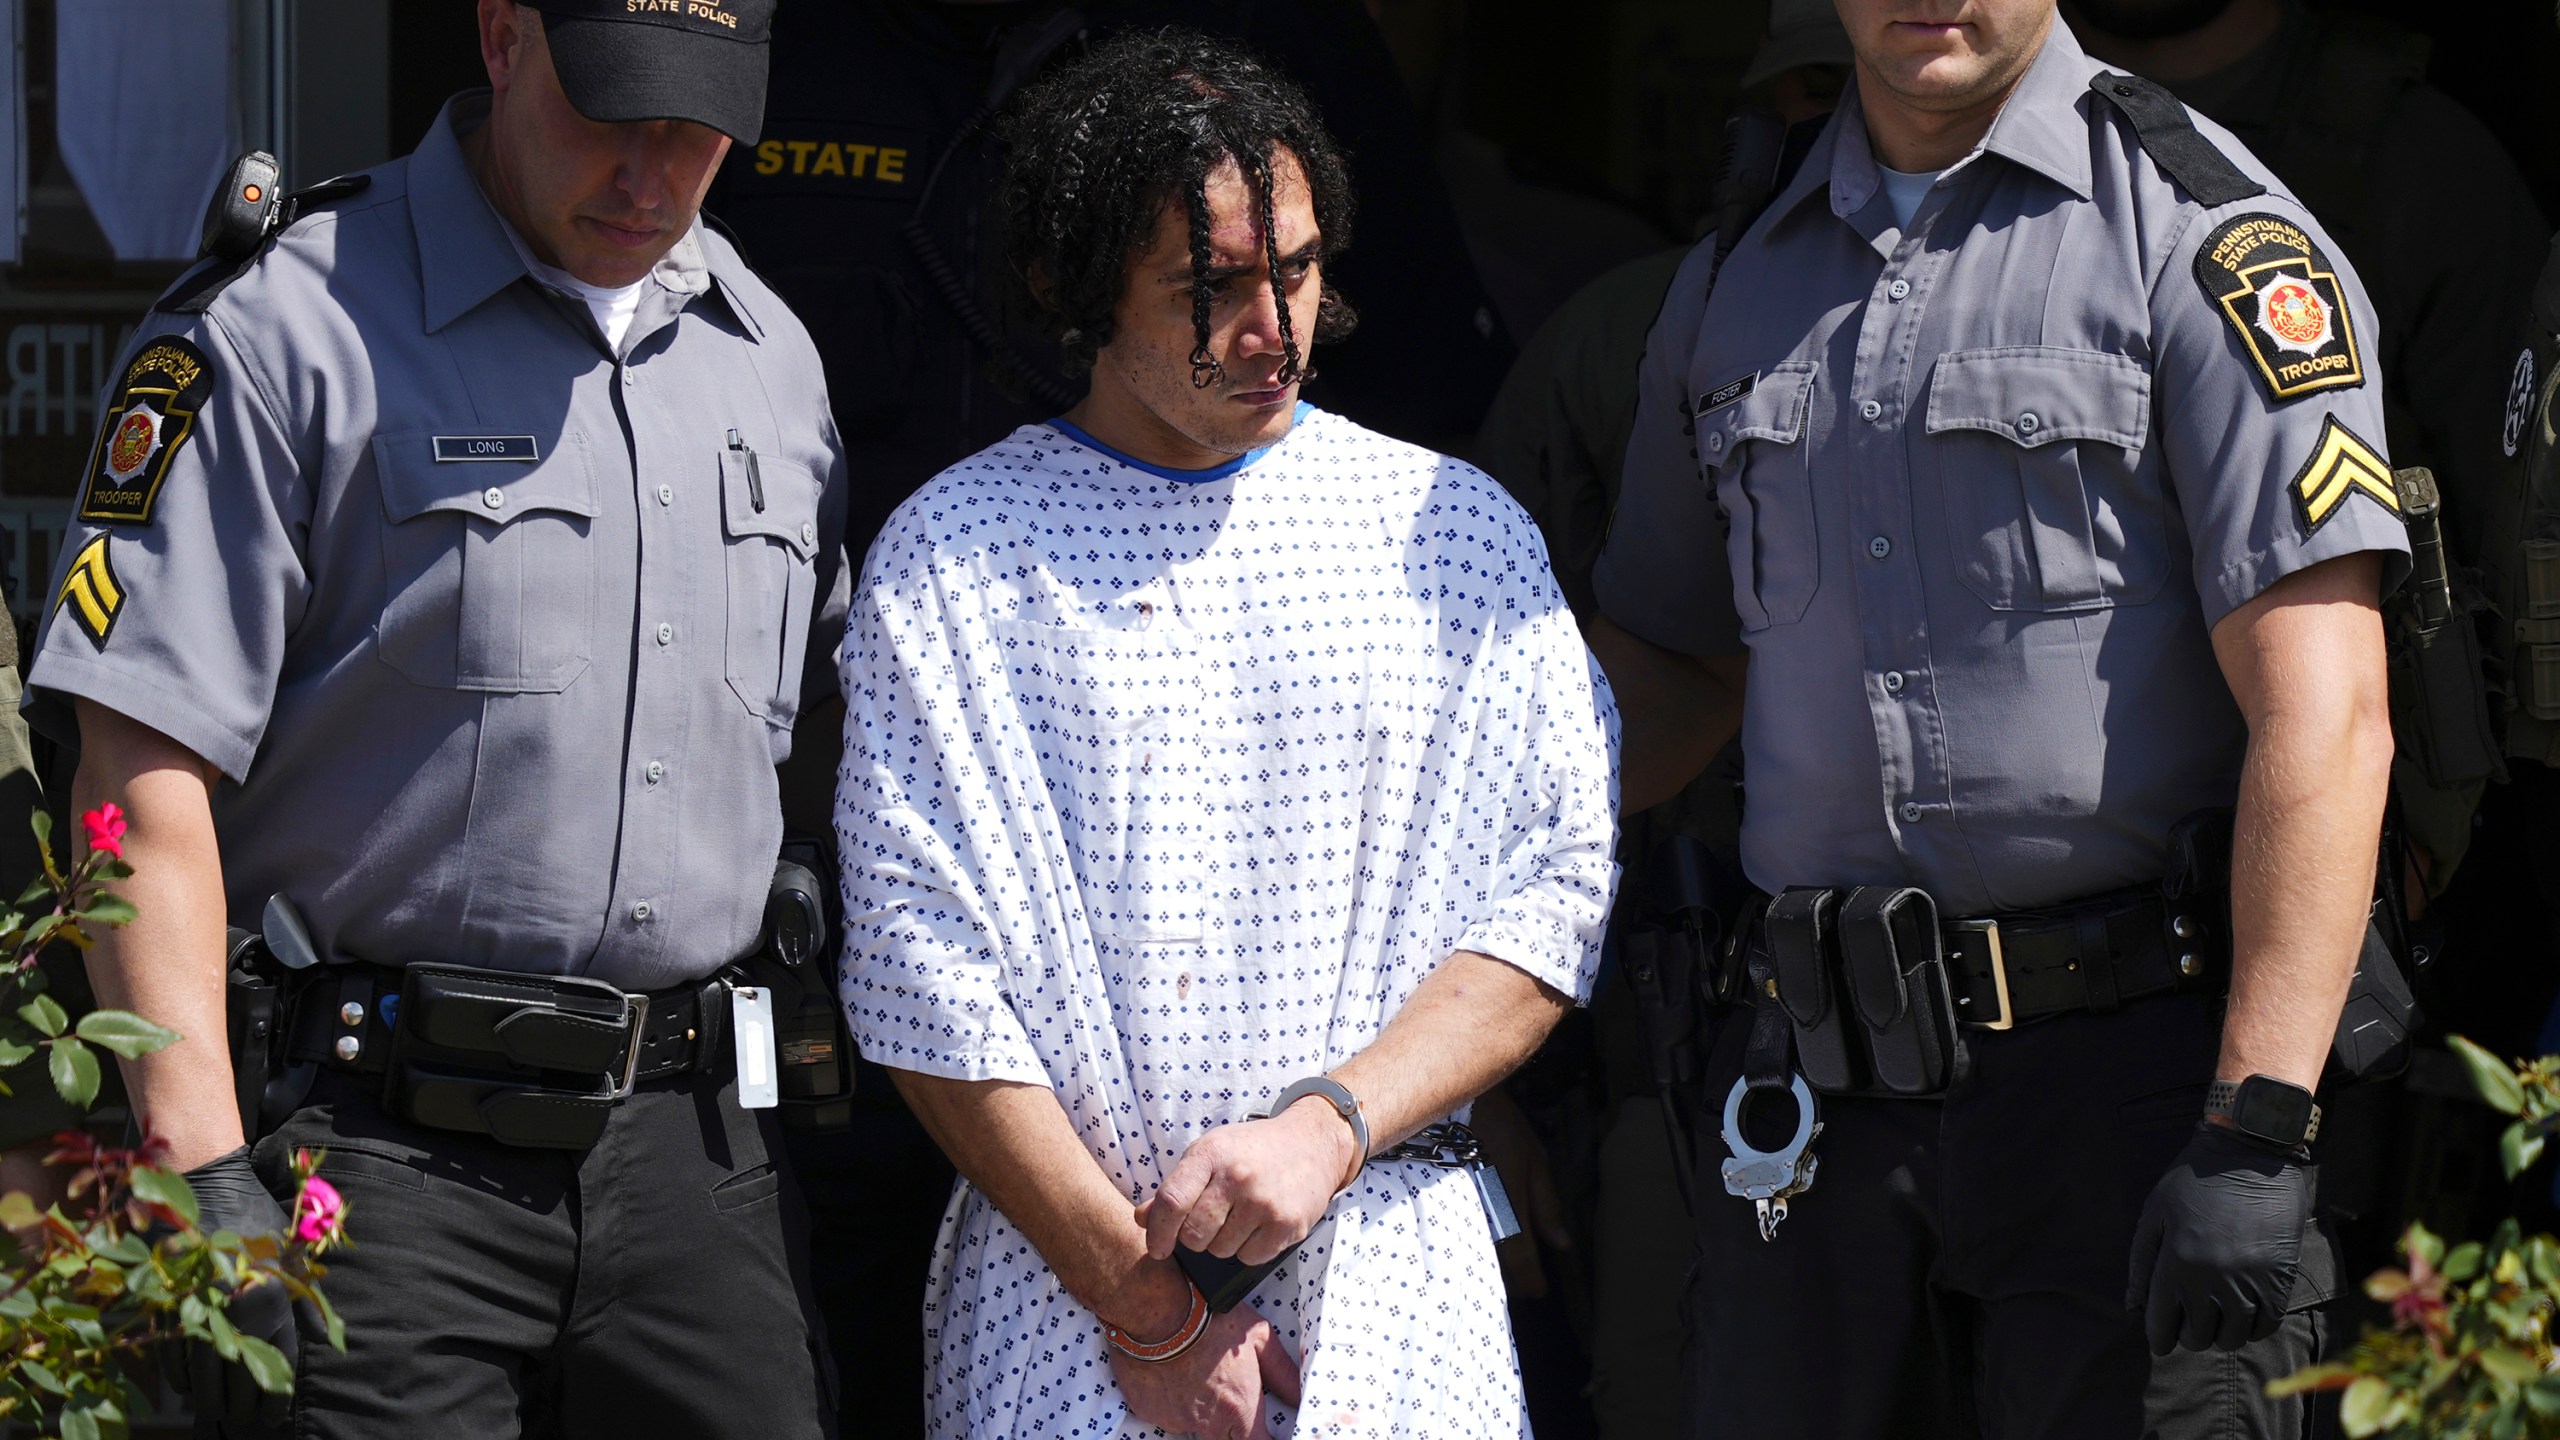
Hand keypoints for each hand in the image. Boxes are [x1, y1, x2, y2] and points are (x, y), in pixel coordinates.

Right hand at [181, 1146, 298, 1430]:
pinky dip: (182, 1380)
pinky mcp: (165, 1309)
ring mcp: (197, 1312)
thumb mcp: (291, 1256)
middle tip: (245, 1420)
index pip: (278, 1367)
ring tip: (220, 1411)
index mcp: (271, 1300)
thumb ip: (309, 1302)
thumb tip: (327, 1341)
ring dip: (212, 1401)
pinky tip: (191, 1386)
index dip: (275, 1400)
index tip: (274, 1416)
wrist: (201, 1188)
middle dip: (244, 1408)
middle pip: (239, 1382)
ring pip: (204, 1380)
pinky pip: (173, 1361)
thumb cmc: (253, 1222)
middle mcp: (236, 1311)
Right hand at [1109, 1303, 1301, 1439]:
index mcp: (1239, 1410)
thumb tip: (1299, 1396)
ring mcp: (1175, 1420)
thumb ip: (1283, 1374)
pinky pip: (1167, 1415)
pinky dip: (1173, 1400)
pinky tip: (1175, 1372)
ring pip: (1195, 1427)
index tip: (1265, 1431)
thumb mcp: (1260, 1338)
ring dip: (1201, 1410)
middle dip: (1233, 1425)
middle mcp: (1207, 1424)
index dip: (1264, 1439)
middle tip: (1229, 1394)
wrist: (1156, 1309)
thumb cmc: (1209, 1318)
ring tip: (1198, 1372)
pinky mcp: (1149, 1412)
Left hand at [1139, 1100, 1357, 1265]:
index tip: (1158, 1248)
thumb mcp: (1211, 1153)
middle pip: (1194, 1235)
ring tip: (1240, 1217)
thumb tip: (1141, 1219)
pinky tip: (1260, 1225)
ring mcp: (1264, 1201)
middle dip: (1195, 1238)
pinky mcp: (1287, 1223)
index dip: (1158, 1232)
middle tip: (1210, 1223)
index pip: (1171, 1201)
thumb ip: (1176, 1187)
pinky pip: (1250, 1257)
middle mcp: (1238, 1176)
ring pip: (1221, 1250)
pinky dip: (1250, 1249)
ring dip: (1224, 1244)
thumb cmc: (1252, 1150)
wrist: (1312, 1143)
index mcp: (1211, 1153)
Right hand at [1468, 1084, 1571, 1297]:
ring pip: (1474, 1253)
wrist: (1450, 1098)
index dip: (1531, 1281)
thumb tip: (1562, 1244)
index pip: (1521, 1261)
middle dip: (1511, 1279)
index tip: (1539, 1292)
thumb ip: (1547, 1205)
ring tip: (1504, 1265)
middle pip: (1495, 1266)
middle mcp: (1481, 1218)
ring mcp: (1456, 1213)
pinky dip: (1470, 1242)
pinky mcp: (1436, 1203)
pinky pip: (1455, 1234)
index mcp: (1509, 1209)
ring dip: (1491, 1263)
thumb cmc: (1499, 1125)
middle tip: (1524, 1284)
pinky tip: (1477, 1241)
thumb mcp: (1534, 1158)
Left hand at [2126, 1122, 2310, 1352]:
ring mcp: (2249, 1283)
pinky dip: (2252, 1328)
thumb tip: (2133, 1305)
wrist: (2252, 1155)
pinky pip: (2266, 1326)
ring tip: (2216, 1319)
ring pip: (2232, 1338)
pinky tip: (2243, 1315)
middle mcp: (2211, 1280)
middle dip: (2188, 1334)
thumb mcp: (2154, 1213)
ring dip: (2221, 1334)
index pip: (2162, 1324)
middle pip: (2197, 1336)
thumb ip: (2140, 1262)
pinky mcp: (2280, 1280)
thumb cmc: (2194, 1180)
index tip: (2160, 1341)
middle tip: (2188, 1322)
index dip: (2158, 1339)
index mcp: (2175, 1264)